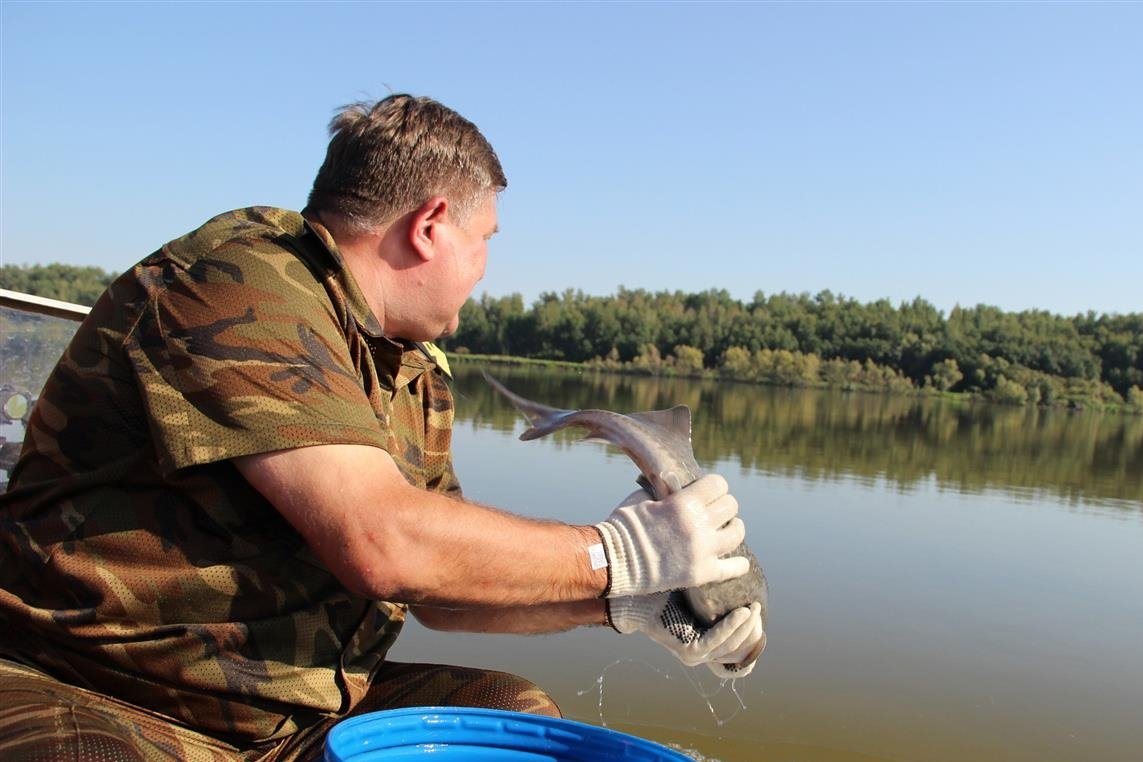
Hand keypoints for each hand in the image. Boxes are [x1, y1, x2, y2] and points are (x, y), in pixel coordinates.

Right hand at [594, 474, 747, 597]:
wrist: (613, 562)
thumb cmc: (624, 527)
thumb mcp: (644, 497)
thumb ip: (665, 490)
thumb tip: (674, 483)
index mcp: (683, 503)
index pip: (718, 484)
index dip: (714, 486)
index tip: (709, 491)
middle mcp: (697, 525)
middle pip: (731, 506)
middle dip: (724, 505)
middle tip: (716, 511)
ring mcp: (702, 551)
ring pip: (737, 533)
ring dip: (733, 529)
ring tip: (728, 530)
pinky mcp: (701, 573)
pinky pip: (733, 568)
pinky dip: (738, 565)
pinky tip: (738, 562)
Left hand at [609, 592, 764, 676]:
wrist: (636, 594)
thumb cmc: (664, 589)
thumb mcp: (697, 593)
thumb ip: (716, 593)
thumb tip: (740, 574)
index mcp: (704, 642)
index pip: (737, 653)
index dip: (752, 639)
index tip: (758, 615)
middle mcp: (701, 653)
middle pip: (738, 649)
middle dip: (752, 629)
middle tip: (757, 606)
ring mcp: (694, 656)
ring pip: (730, 646)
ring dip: (745, 627)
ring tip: (753, 607)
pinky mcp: (688, 652)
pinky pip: (715, 641)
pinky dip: (730, 627)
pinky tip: (740, 611)